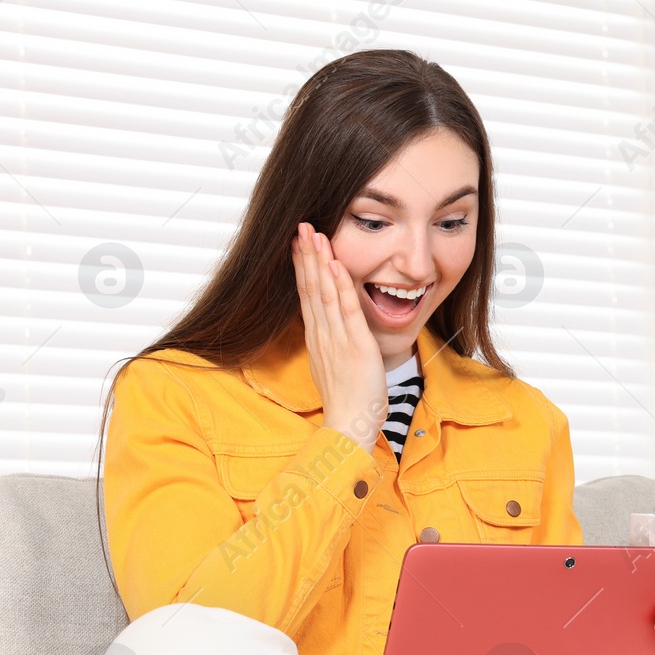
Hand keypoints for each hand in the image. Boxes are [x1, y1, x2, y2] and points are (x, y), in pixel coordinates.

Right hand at [292, 222, 386, 448]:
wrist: (349, 427)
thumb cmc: (347, 402)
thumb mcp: (332, 367)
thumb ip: (329, 345)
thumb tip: (326, 331)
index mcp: (317, 339)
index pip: (306, 296)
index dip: (302, 268)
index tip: (298, 244)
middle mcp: (322, 335)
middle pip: (310, 288)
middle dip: (306, 256)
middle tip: (302, 227)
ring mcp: (337, 340)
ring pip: (324, 293)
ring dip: (320, 262)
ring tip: (315, 234)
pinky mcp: (356, 346)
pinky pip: (346, 311)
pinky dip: (340, 286)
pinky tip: (336, 265)